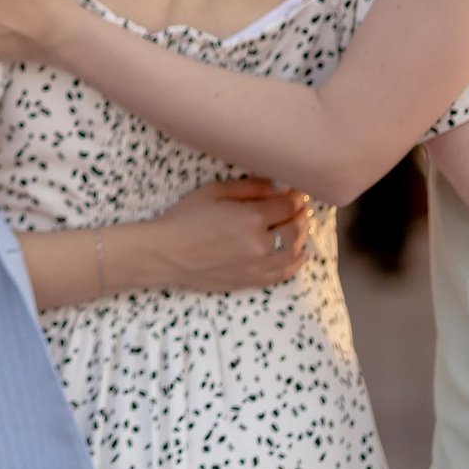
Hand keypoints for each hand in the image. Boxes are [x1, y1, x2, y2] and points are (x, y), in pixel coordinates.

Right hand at [138, 178, 310, 292]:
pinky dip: (296, 263)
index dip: (295, 197)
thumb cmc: (185, 218)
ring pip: (293, 252)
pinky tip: (300, 254)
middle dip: (301, 216)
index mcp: (251, 218)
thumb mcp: (214, 191)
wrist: (166, 254)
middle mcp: (260, 244)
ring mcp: (258, 266)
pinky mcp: (252, 281)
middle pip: (295, 229)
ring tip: (299, 228)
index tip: (296, 193)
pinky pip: (283, 274)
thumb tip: (279, 186)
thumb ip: (250, 187)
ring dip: (301, 237)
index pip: (287, 206)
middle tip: (299, 208)